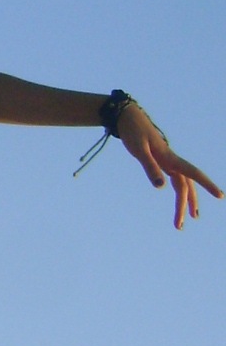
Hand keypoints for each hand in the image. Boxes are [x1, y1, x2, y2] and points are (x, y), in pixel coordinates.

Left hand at [118, 106, 221, 229]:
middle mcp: (172, 161)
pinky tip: (178, 200)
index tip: (221, 196)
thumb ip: (150, 168)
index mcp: (170, 158)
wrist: (128, 118)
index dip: (207, 184)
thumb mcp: (139, 150)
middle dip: (184, 206)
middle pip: (185, 187)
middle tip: (179, 226)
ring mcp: (168, 162)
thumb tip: (162, 188)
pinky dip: (177, 191)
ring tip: (181, 222)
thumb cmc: (133, 133)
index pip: (193, 173)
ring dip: (182, 203)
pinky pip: (175, 180)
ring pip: (181, 185)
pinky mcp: (162, 162)